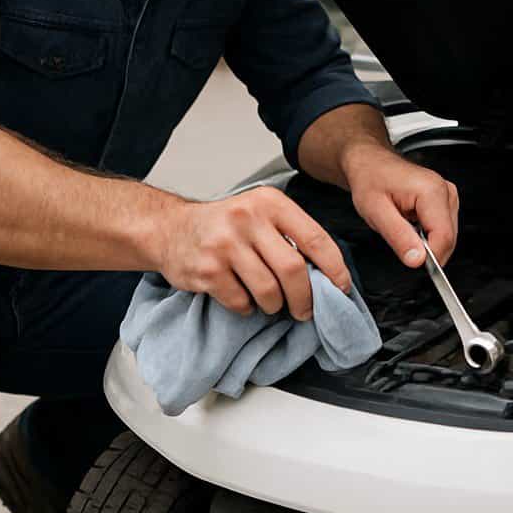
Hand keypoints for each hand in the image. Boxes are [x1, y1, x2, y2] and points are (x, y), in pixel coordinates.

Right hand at [155, 186, 350, 319]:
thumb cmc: (225, 225)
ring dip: (275, 305)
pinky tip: (243, 297)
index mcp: (270, 202)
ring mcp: (225, 244)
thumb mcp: (261, 213)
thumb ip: (291, 234)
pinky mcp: (207, 269)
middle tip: (305, 310)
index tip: (341, 287)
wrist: (171, 229)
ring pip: (268, 290)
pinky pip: (241, 302)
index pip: (315, 238)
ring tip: (272, 303)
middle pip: (293, 269)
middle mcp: (247, 218)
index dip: (334, 268)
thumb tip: (327, 272)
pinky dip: (247, 307)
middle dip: (305, 297)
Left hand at [343, 142, 459, 267]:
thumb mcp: (375, 212)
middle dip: (427, 251)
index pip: (444, 237)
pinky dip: (428, 235)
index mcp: (431, 191)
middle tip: (401, 244)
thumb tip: (417, 260)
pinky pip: (443, 229)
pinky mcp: (446, 201)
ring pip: (447, 236)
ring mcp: (448, 195)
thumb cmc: (371, 179)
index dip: (430, 257)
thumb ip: (398, 237)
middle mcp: (445, 191)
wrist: (370, 163)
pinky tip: (411, 225)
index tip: (413, 263)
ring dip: (427, 243)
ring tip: (404, 229)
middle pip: (448, 238)